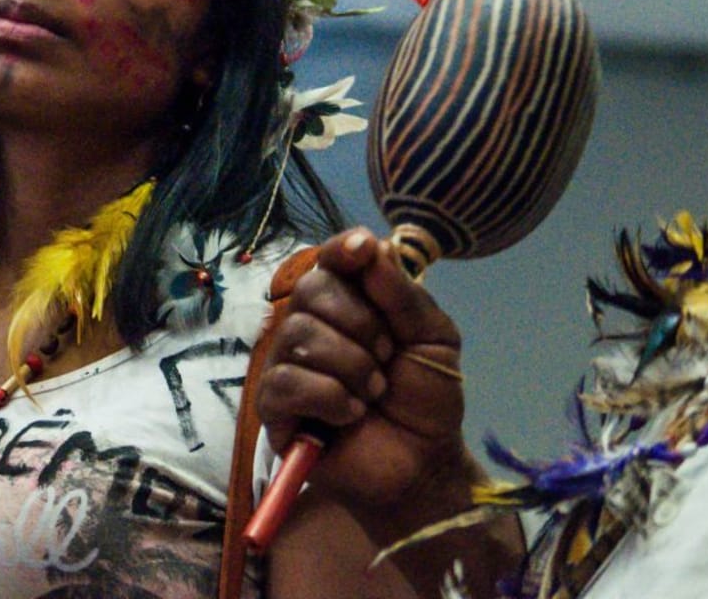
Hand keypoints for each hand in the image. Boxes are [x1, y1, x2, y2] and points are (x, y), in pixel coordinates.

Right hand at [257, 228, 467, 505]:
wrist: (423, 463)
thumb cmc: (426, 399)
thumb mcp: (434, 339)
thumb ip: (402, 294)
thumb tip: (368, 243)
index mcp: (350, 302)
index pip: (330, 260)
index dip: (340, 250)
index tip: (361, 251)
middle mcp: (310, 324)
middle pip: (311, 290)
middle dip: (362, 325)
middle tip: (387, 358)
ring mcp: (288, 363)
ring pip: (300, 335)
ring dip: (352, 368)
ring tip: (373, 394)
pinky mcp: (274, 405)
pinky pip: (286, 381)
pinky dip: (328, 397)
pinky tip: (350, 415)